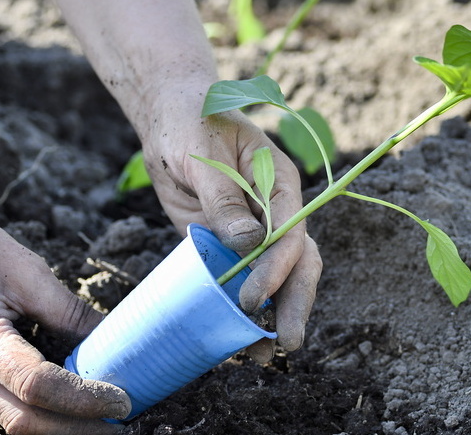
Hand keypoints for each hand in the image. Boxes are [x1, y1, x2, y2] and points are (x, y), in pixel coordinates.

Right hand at [0, 191, 130, 433]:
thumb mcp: (27, 271)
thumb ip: (68, 311)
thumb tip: (114, 337)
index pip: (38, 386)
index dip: (84, 399)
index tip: (122, 401)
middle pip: (23, 419)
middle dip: (75, 430)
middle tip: (121, 424)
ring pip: (11, 416)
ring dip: (58, 423)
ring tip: (102, 415)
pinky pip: (2, 399)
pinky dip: (40, 406)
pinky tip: (71, 398)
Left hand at [140, 95, 321, 361]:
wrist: (171, 117)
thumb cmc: (190, 122)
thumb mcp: (201, 155)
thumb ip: (223, 199)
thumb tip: (246, 244)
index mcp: (279, 181)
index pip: (290, 232)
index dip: (276, 268)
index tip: (250, 298)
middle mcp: (275, 209)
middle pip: (299, 261)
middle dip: (294, 302)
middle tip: (286, 343)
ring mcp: (255, 228)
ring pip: (280, 275)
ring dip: (276, 312)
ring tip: (266, 354)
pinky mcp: (230, 241)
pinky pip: (244, 276)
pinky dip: (244, 307)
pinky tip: (240, 338)